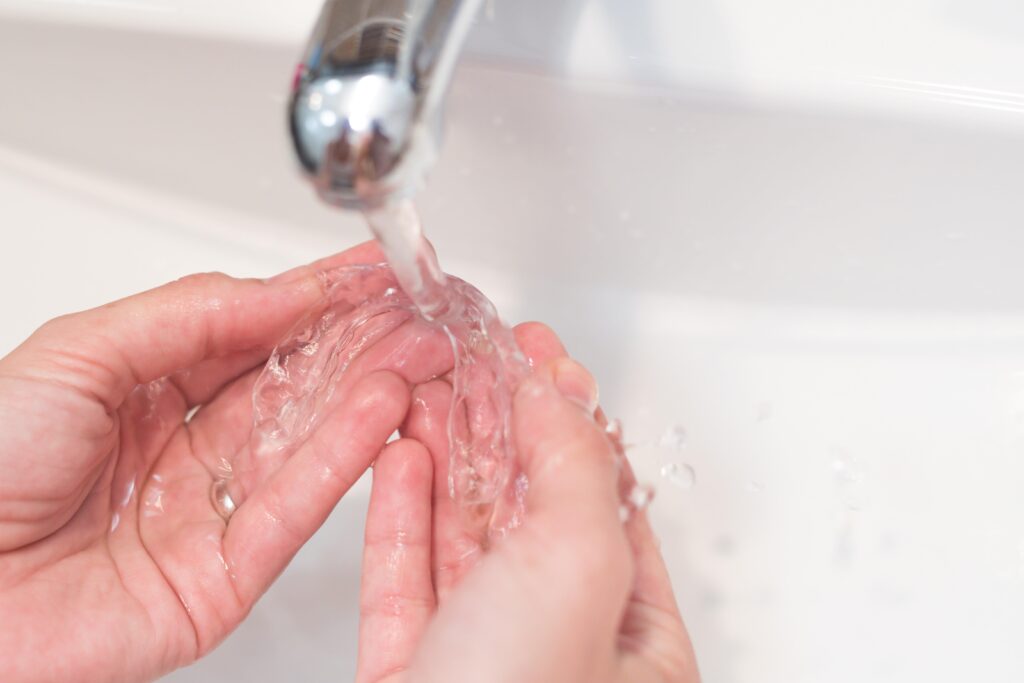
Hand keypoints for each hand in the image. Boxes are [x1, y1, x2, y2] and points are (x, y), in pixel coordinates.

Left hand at [0, 243, 451, 682]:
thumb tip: (279, 292)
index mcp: (143, 391)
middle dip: (358, 344)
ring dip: (366, 394)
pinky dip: (342, 459)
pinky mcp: (225, 578)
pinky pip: (293, 511)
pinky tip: (380, 410)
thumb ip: (186, 317)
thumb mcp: (75, 356)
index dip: (313, 301)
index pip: (250, 335)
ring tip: (418, 349)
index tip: (369, 272)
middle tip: (417, 310)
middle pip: (289, 388)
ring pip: (304, 444)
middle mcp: (182, 449)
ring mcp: (208, 512)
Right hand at [355, 324, 698, 682]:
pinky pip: (403, 578)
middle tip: (478, 359)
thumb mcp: (576, 565)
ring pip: (462, 540)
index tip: (544, 357)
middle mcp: (560, 648)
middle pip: (530, 511)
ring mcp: (482, 660)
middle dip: (500, 426)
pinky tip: (399, 460)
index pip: (610, 502)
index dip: (575, 418)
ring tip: (431, 389)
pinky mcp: (409, 669)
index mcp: (635, 643)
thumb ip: (573, 466)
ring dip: (445, 457)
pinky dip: (399, 515)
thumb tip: (555, 393)